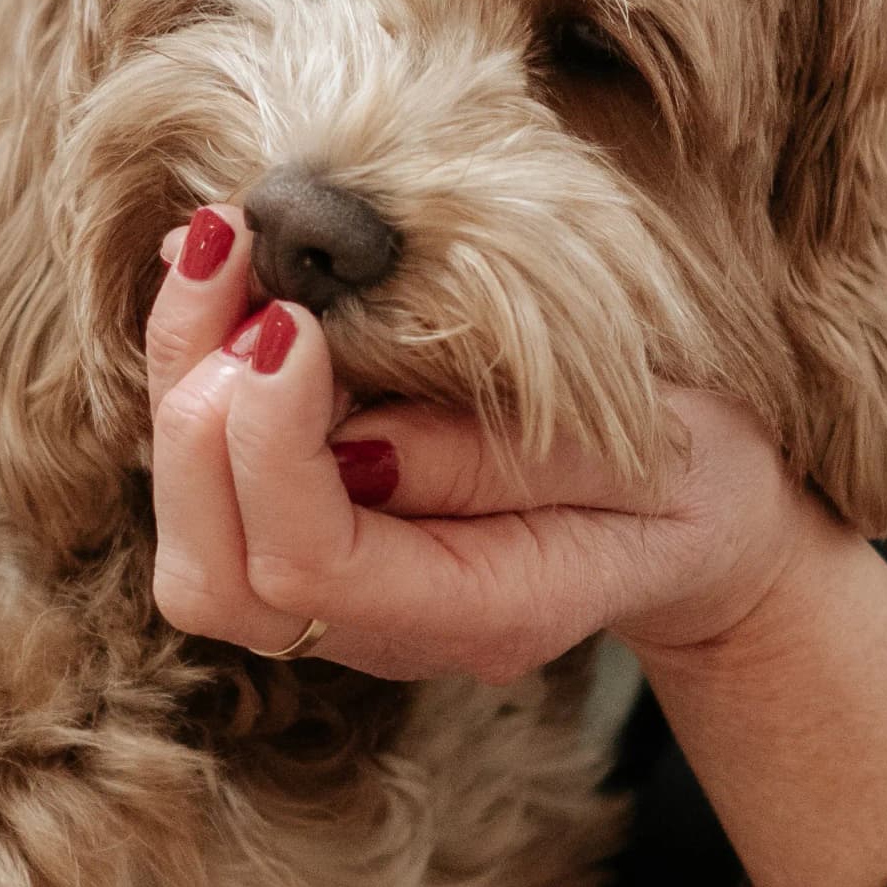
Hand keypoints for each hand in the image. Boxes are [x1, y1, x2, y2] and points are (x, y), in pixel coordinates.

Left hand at [140, 220, 811, 689]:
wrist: (705, 521)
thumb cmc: (690, 471)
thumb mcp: (645, 447)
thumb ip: (503, 455)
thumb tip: (347, 439)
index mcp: (481, 613)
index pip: (313, 565)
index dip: (272, 440)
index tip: (292, 317)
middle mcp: (391, 632)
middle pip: (219, 578)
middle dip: (199, 416)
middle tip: (234, 268)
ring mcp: (348, 606)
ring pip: (196, 552)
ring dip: (181, 392)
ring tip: (216, 254)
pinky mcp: (320, 550)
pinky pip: (212, 500)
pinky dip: (195, 385)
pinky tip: (222, 282)